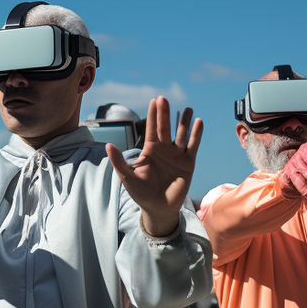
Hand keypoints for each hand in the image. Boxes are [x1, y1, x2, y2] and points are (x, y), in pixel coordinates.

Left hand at [106, 97, 202, 236]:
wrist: (158, 208)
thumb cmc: (141, 193)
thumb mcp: (127, 177)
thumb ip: (119, 162)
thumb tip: (108, 145)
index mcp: (150, 150)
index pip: (150, 129)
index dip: (152, 115)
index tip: (154, 101)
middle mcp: (164, 149)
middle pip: (165, 128)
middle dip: (164, 114)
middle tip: (164, 99)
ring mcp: (177, 155)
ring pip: (181, 134)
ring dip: (184, 122)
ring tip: (187, 110)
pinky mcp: (188, 163)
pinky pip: (193, 146)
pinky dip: (196, 135)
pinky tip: (198, 122)